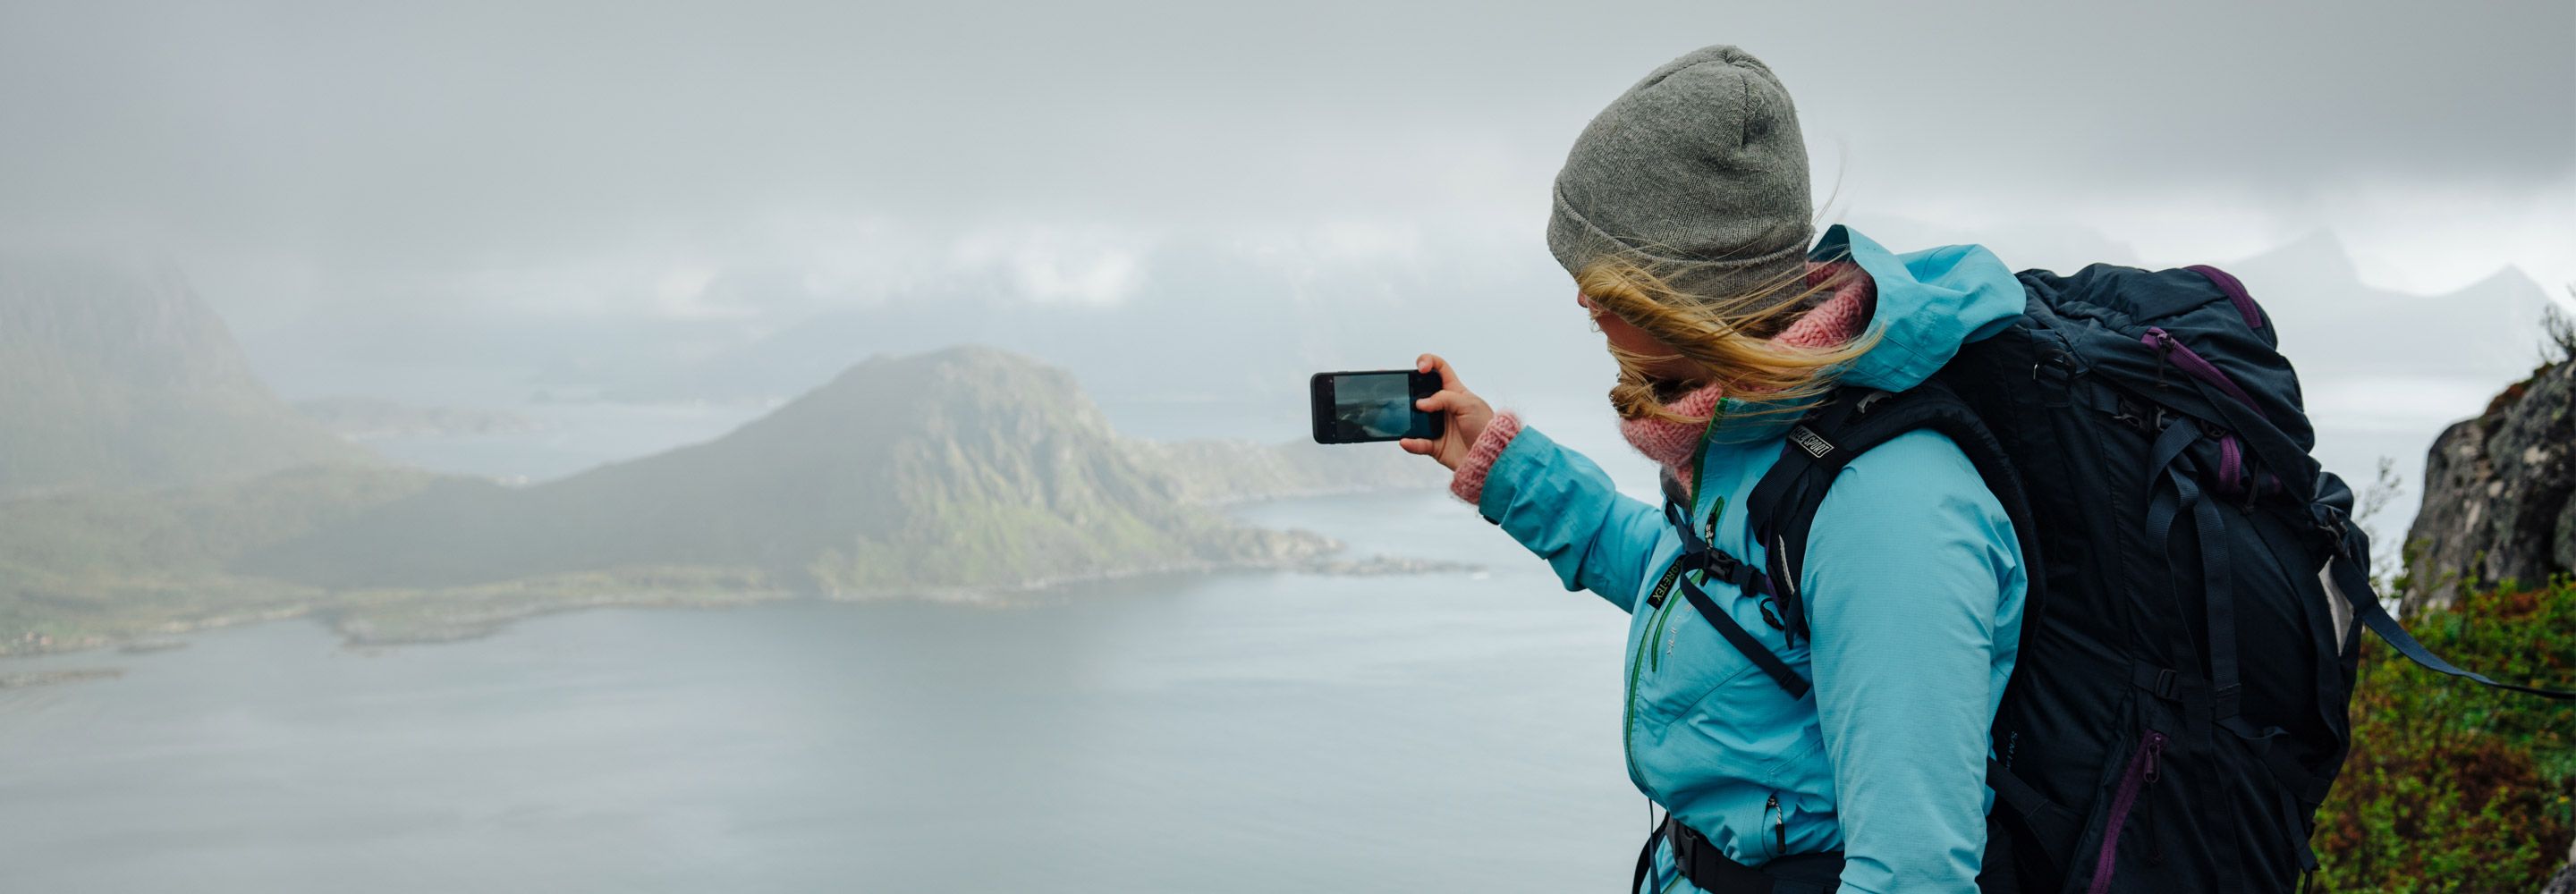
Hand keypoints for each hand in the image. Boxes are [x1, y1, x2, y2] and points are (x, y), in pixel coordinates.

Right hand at [1398, 353, 1494, 470]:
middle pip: (1421, 392)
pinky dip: (1410, 443)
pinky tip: (1406, 441)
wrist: (1491, 456)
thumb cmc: (1485, 427)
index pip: (1440, 369)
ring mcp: (1437, 425)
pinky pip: (1418, 443)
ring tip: (1404, 417)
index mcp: (1455, 391)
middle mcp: (1444, 406)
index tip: (1421, 367)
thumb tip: (1421, 403)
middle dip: (1410, 390)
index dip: (1429, 362)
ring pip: (1415, 417)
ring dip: (1407, 417)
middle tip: (1406, 393)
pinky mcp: (1435, 445)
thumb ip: (1444, 398)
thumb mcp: (1469, 404)